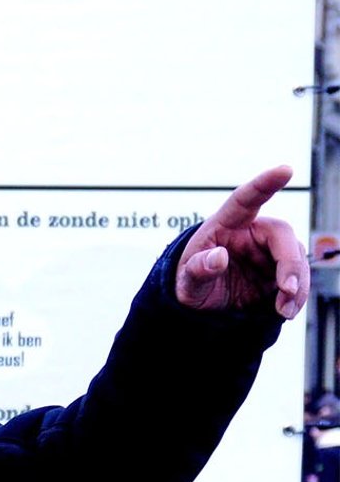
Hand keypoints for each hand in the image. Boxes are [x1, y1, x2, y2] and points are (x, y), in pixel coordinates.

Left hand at [176, 166, 309, 318]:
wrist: (200, 308)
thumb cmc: (189, 284)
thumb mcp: (185, 282)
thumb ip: (198, 269)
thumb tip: (217, 257)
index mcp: (225, 224)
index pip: (245, 199)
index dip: (265, 183)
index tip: (285, 170)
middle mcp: (252, 233)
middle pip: (282, 236)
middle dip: (290, 263)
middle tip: (286, 290)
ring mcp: (268, 252)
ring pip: (296, 258)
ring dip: (297, 284)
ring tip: (284, 310)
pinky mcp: (279, 272)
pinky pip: (297, 278)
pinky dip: (296, 296)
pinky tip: (287, 311)